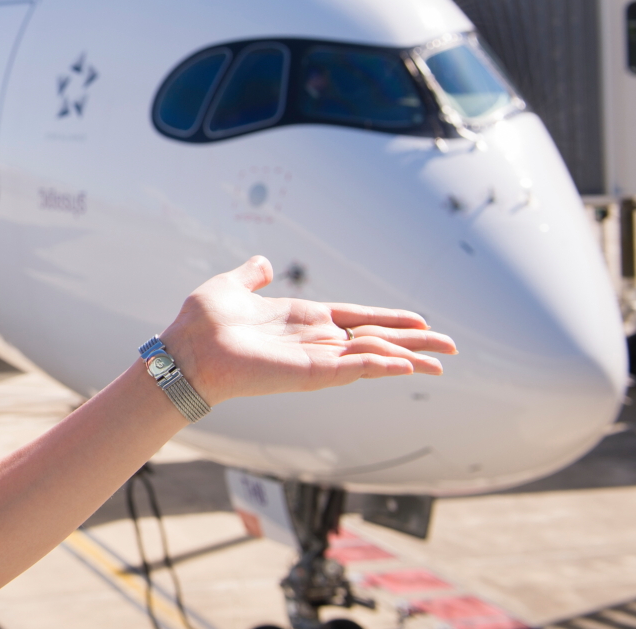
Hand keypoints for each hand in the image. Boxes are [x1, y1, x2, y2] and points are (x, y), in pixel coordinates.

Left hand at [159, 256, 456, 406]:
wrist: (185, 348)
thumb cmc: (202, 322)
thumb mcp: (232, 286)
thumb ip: (251, 276)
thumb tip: (263, 263)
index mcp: (301, 319)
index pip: (355, 318)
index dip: (387, 319)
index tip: (419, 322)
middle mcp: (313, 340)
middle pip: (374, 340)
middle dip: (412, 343)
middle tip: (450, 348)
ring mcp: (314, 358)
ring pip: (372, 356)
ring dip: (407, 357)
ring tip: (442, 361)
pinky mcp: (308, 373)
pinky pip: (352, 368)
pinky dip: (380, 366)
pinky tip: (406, 366)